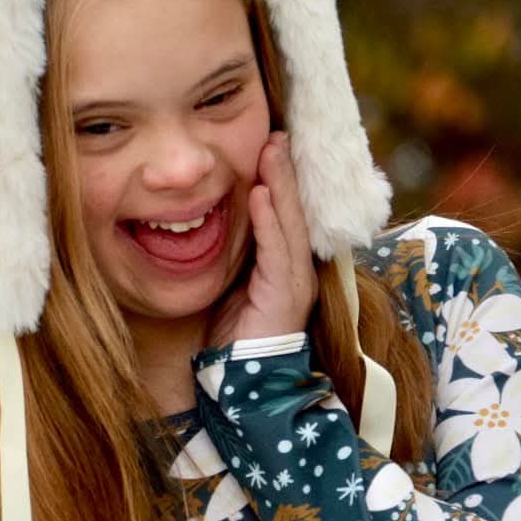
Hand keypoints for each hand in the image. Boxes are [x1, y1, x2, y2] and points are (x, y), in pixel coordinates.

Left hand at [201, 132, 318, 349]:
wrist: (241, 387)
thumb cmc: (231, 339)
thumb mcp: (231, 286)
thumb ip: (235, 255)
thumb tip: (223, 219)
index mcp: (284, 269)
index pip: (285, 216)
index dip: (280, 180)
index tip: (270, 144)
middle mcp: (297, 272)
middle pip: (294, 212)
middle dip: (285, 172)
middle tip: (276, 133)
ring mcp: (294, 284)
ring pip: (289, 225)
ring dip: (280, 185)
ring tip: (272, 149)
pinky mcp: (285, 297)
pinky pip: (277, 251)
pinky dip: (269, 221)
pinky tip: (261, 193)